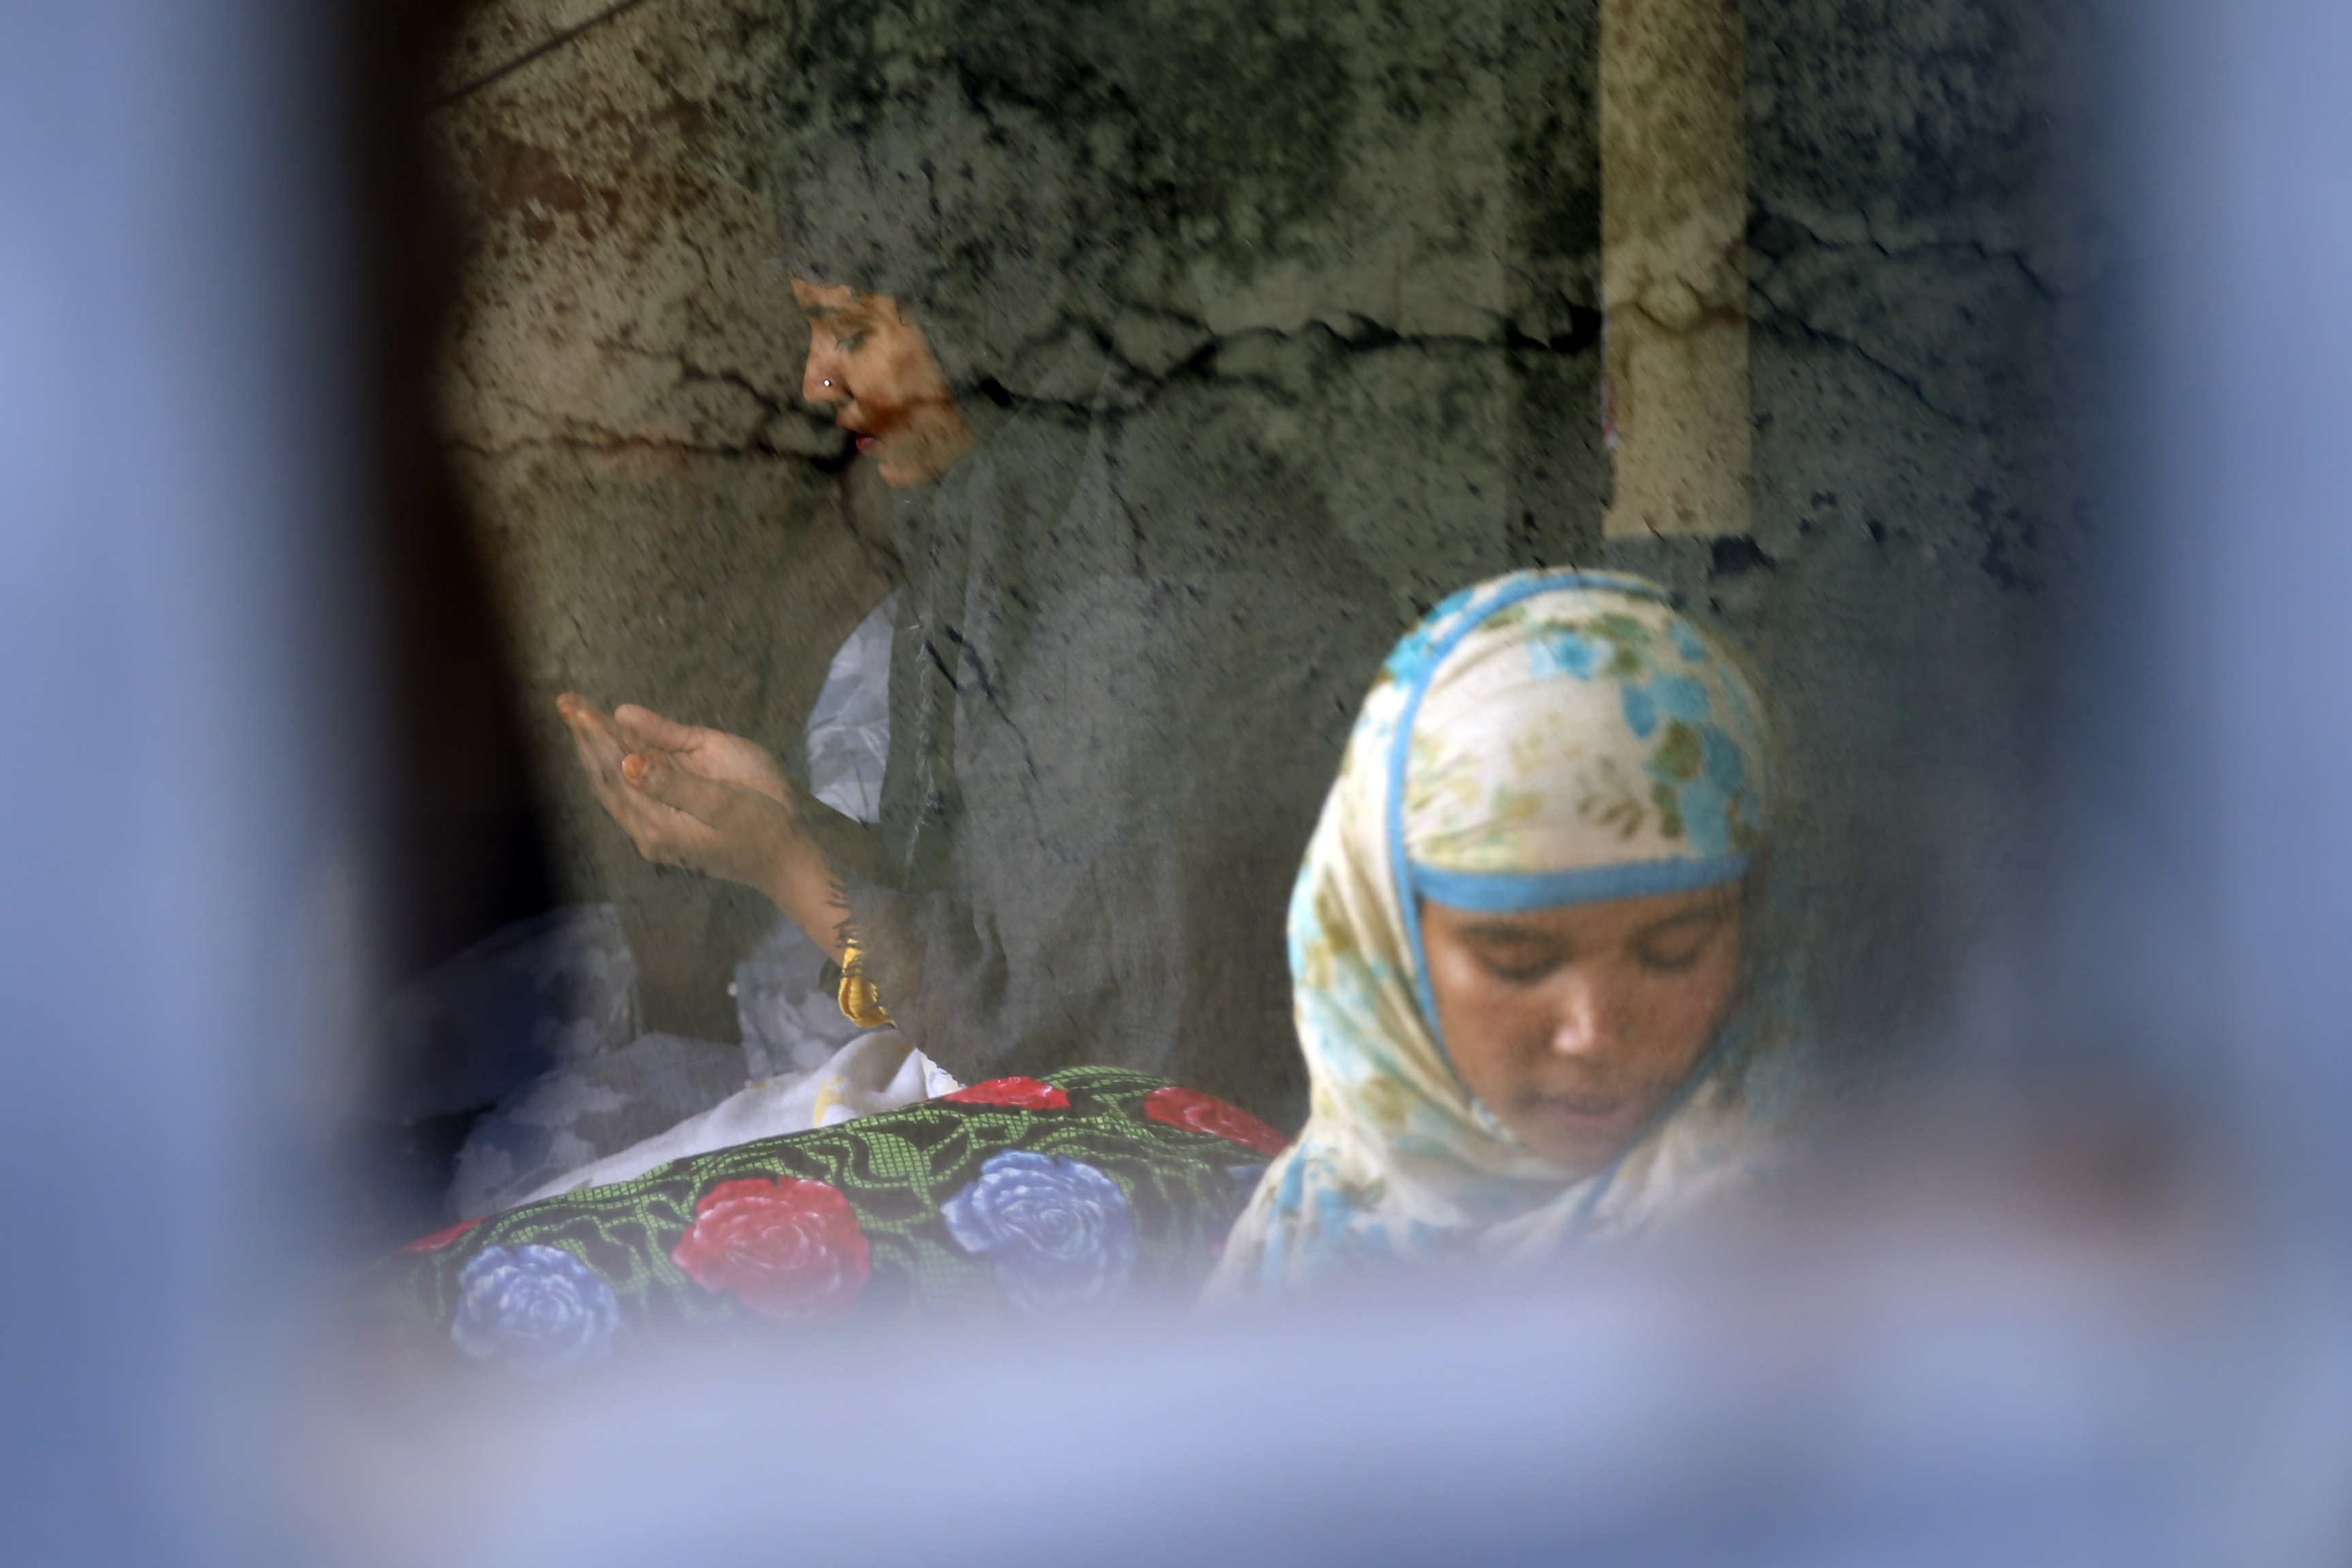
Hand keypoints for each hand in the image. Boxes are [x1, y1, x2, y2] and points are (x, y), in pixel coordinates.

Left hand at [556, 694, 865, 960]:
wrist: (790, 861)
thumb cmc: (765, 825)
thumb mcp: (723, 802)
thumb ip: (673, 781)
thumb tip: (627, 759)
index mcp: (659, 825)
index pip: (616, 772)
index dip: (596, 736)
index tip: (577, 705)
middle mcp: (648, 833)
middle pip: (607, 779)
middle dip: (586, 739)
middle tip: (566, 701)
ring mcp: (655, 835)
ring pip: (615, 788)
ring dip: (596, 751)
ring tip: (579, 719)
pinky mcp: (666, 831)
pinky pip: (630, 795)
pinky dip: (615, 767)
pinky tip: (610, 751)